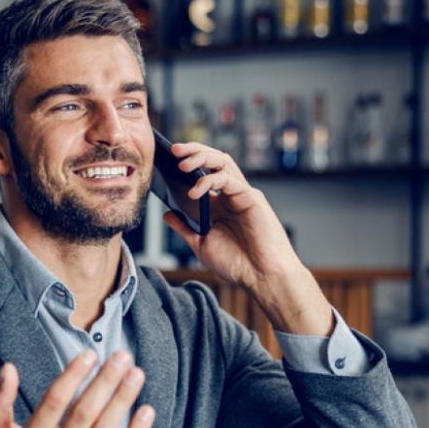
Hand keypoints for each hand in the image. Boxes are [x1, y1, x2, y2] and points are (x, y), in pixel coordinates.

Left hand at [161, 143, 331, 335]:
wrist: (262, 278)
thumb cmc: (238, 264)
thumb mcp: (201, 244)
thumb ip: (185, 227)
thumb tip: (167, 214)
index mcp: (220, 204)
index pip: (203, 172)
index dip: (188, 162)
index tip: (166, 159)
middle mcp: (231, 194)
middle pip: (214, 160)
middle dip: (193, 151)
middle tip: (174, 149)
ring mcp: (242, 194)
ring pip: (223, 162)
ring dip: (201, 158)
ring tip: (182, 163)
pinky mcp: (251, 198)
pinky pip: (229, 180)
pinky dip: (209, 181)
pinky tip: (194, 191)